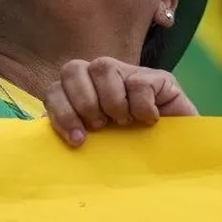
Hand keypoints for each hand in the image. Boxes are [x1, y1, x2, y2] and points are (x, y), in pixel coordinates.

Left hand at [44, 57, 198, 146]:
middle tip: (100, 127)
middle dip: (83, 103)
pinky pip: (138, 81)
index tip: (77, 139)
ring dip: (111, 100)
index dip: (61, 112)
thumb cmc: (135, 154)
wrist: (180, 155)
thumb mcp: (100, 148)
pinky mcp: (158, 78)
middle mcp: (101, 80)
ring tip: (125, 122)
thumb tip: (42, 141)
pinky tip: (149, 120)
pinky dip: (141, 104)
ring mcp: (129, 75)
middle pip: (72, 70)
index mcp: (83, 96)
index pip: (54, 90)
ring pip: (102, 67)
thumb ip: (74, 136)